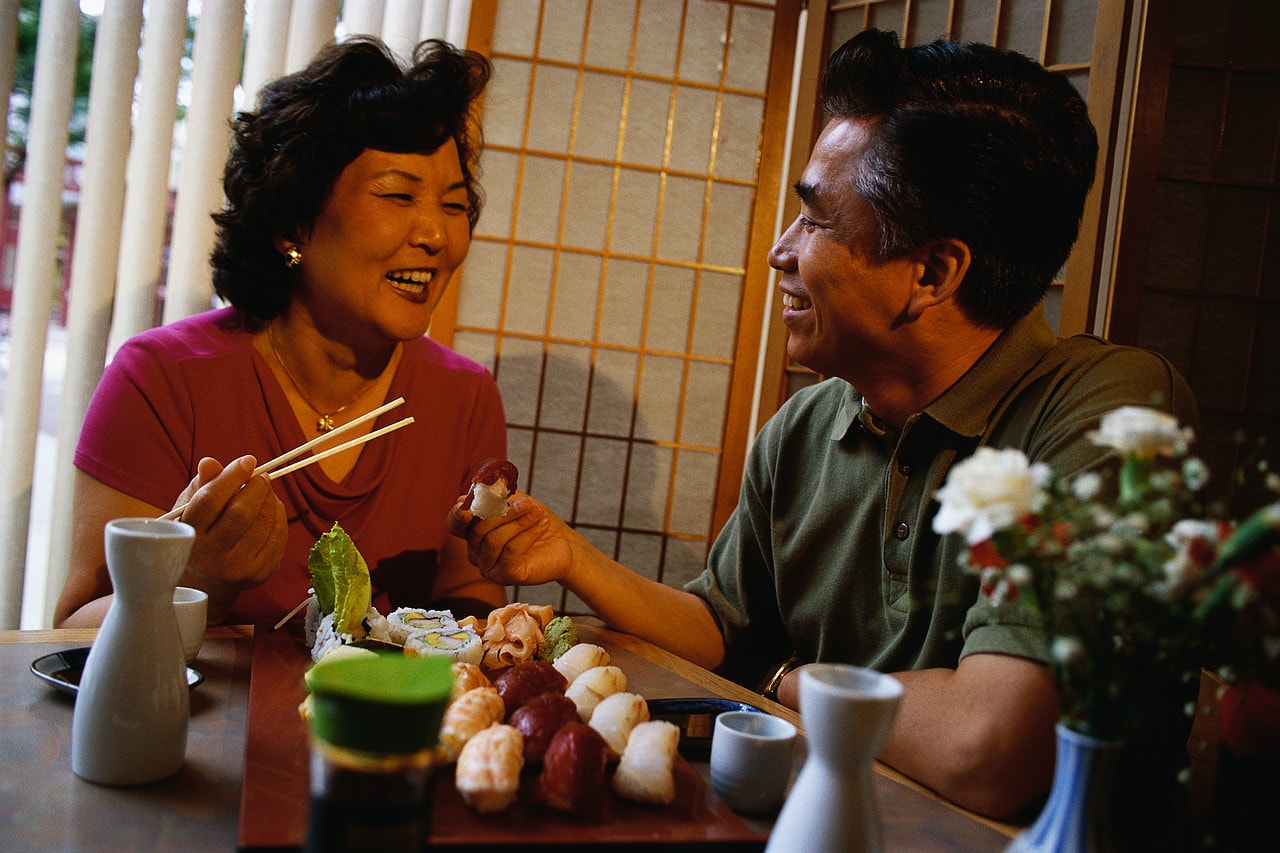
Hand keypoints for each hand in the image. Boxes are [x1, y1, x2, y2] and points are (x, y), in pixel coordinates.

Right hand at [175, 456, 286, 607]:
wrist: (207, 581)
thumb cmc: (199, 535)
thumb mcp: (189, 510)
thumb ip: (200, 485)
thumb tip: (210, 462)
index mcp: (188, 535)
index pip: (211, 499)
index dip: (232, 476)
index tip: (248, 461)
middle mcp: (210, 556)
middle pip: (241, 513)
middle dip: (257, 488)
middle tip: (262, 477)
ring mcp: (236, 569)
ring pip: (264, 524)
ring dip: (271, 500)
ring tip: (266, 492)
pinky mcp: (258, 575)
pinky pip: (279, 538)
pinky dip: (279, 518)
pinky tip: (272, 511)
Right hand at [446, 493, 573, 586]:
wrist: (561, 543)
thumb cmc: (535, 520)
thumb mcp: (516, 501)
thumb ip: (497, 495)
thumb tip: (477, 489)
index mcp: (473, 533)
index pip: (455, 524)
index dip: (457, 515)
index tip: (465, 506)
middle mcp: (476, 553)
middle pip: (478, 530)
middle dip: (503, 513)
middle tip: (526, 502)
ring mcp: (489, 568)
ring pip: (494, 540)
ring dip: (519, 522)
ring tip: (538, 512)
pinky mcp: (506, 576)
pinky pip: (511, 551)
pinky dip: (528, 533)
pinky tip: (542, 524)